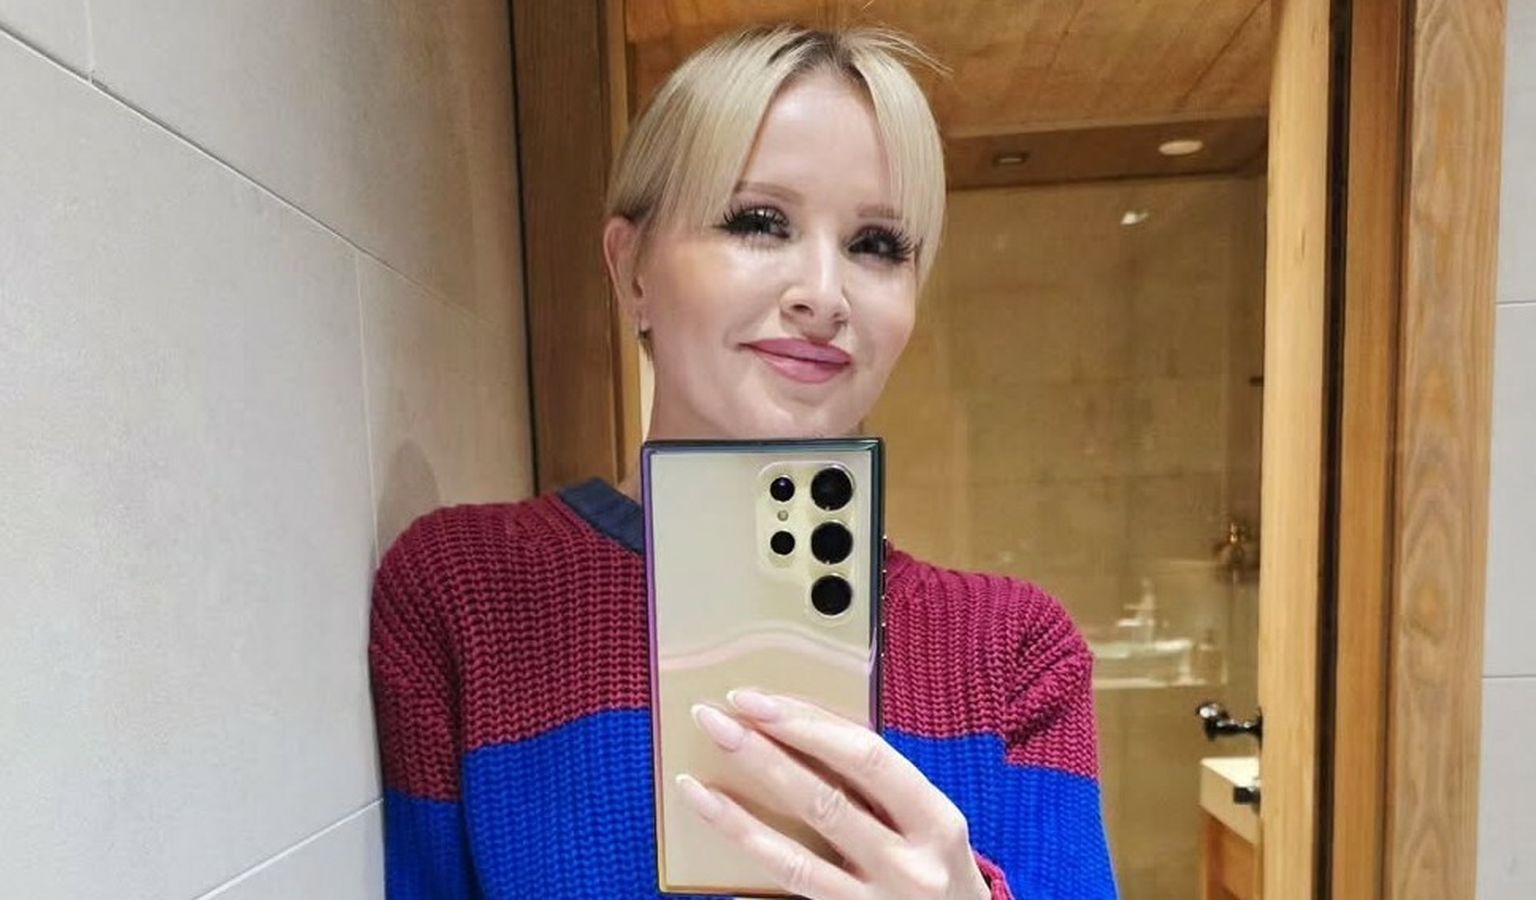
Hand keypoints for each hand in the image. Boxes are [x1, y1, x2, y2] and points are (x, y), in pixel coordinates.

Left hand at [676, 691, 991, 899]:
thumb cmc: (938, 868)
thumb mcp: (929, 824)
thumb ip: (880, 785)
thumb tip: (796, 728)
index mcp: (936, 820)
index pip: (866, 756)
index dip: (807, 723)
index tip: (755, 699)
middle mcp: (911, 864)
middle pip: (823, 800)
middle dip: (763, 755)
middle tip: (712, 721)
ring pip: (795, 858)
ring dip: (738, 818)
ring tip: (694, 786)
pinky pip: (791, 895)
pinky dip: (752, 876)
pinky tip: (714, 864)